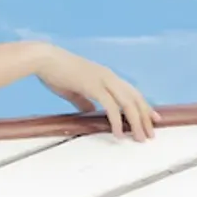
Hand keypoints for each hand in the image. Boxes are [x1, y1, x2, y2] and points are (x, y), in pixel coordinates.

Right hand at [35, 45, 158, 141]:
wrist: (44, 59)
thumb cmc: (54, 72)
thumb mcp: (72, 89)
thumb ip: (83, 101)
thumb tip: (90, 111)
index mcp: (105, 75)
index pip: (131, 92)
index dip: (143, 106)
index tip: (152, 118)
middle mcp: (109, 76)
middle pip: (135, 99)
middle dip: (145, 117)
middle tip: (151, 133)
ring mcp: (103, 80)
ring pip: (128, 104)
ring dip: (136, 122)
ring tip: (140, 137)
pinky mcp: (94, 86)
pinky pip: (111, 107)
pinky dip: (116, 121)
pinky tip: (118, 133)